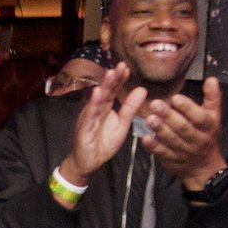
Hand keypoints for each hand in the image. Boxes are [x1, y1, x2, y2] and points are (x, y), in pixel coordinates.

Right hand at [67, 61, 146, 182]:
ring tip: (111, 74)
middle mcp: (96, 108)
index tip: (127, 67)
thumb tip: (142, 89)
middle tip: (121, 65)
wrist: (89, 161)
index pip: (114, 90)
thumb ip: (130, 108)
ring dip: (104, 86)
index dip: (120, 79)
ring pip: (97, 99)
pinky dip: (93, 104)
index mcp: (105, 106)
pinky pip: (90, 115)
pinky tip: (97, 93)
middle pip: (106, 91)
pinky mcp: (84, 127)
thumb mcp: (122, 124)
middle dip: (113, 78)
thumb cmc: (103, 142)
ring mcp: (89, 117)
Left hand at [140, 77, 224, 189]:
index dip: (188, 108)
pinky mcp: (172, 160)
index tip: (175, 98)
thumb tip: (211, 79)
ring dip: (160, 129)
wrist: (203, 166)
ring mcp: (184, 151)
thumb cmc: (206, 134)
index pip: (199, 117)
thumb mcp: (213, 116)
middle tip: (155, 104)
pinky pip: (162, 153)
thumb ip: (212, 97)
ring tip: (149, 118)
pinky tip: (145, 137)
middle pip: (183, 128)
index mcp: (208, 127)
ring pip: (172, 140)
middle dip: (169, 116)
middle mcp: (197, 140)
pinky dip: (153, 146)